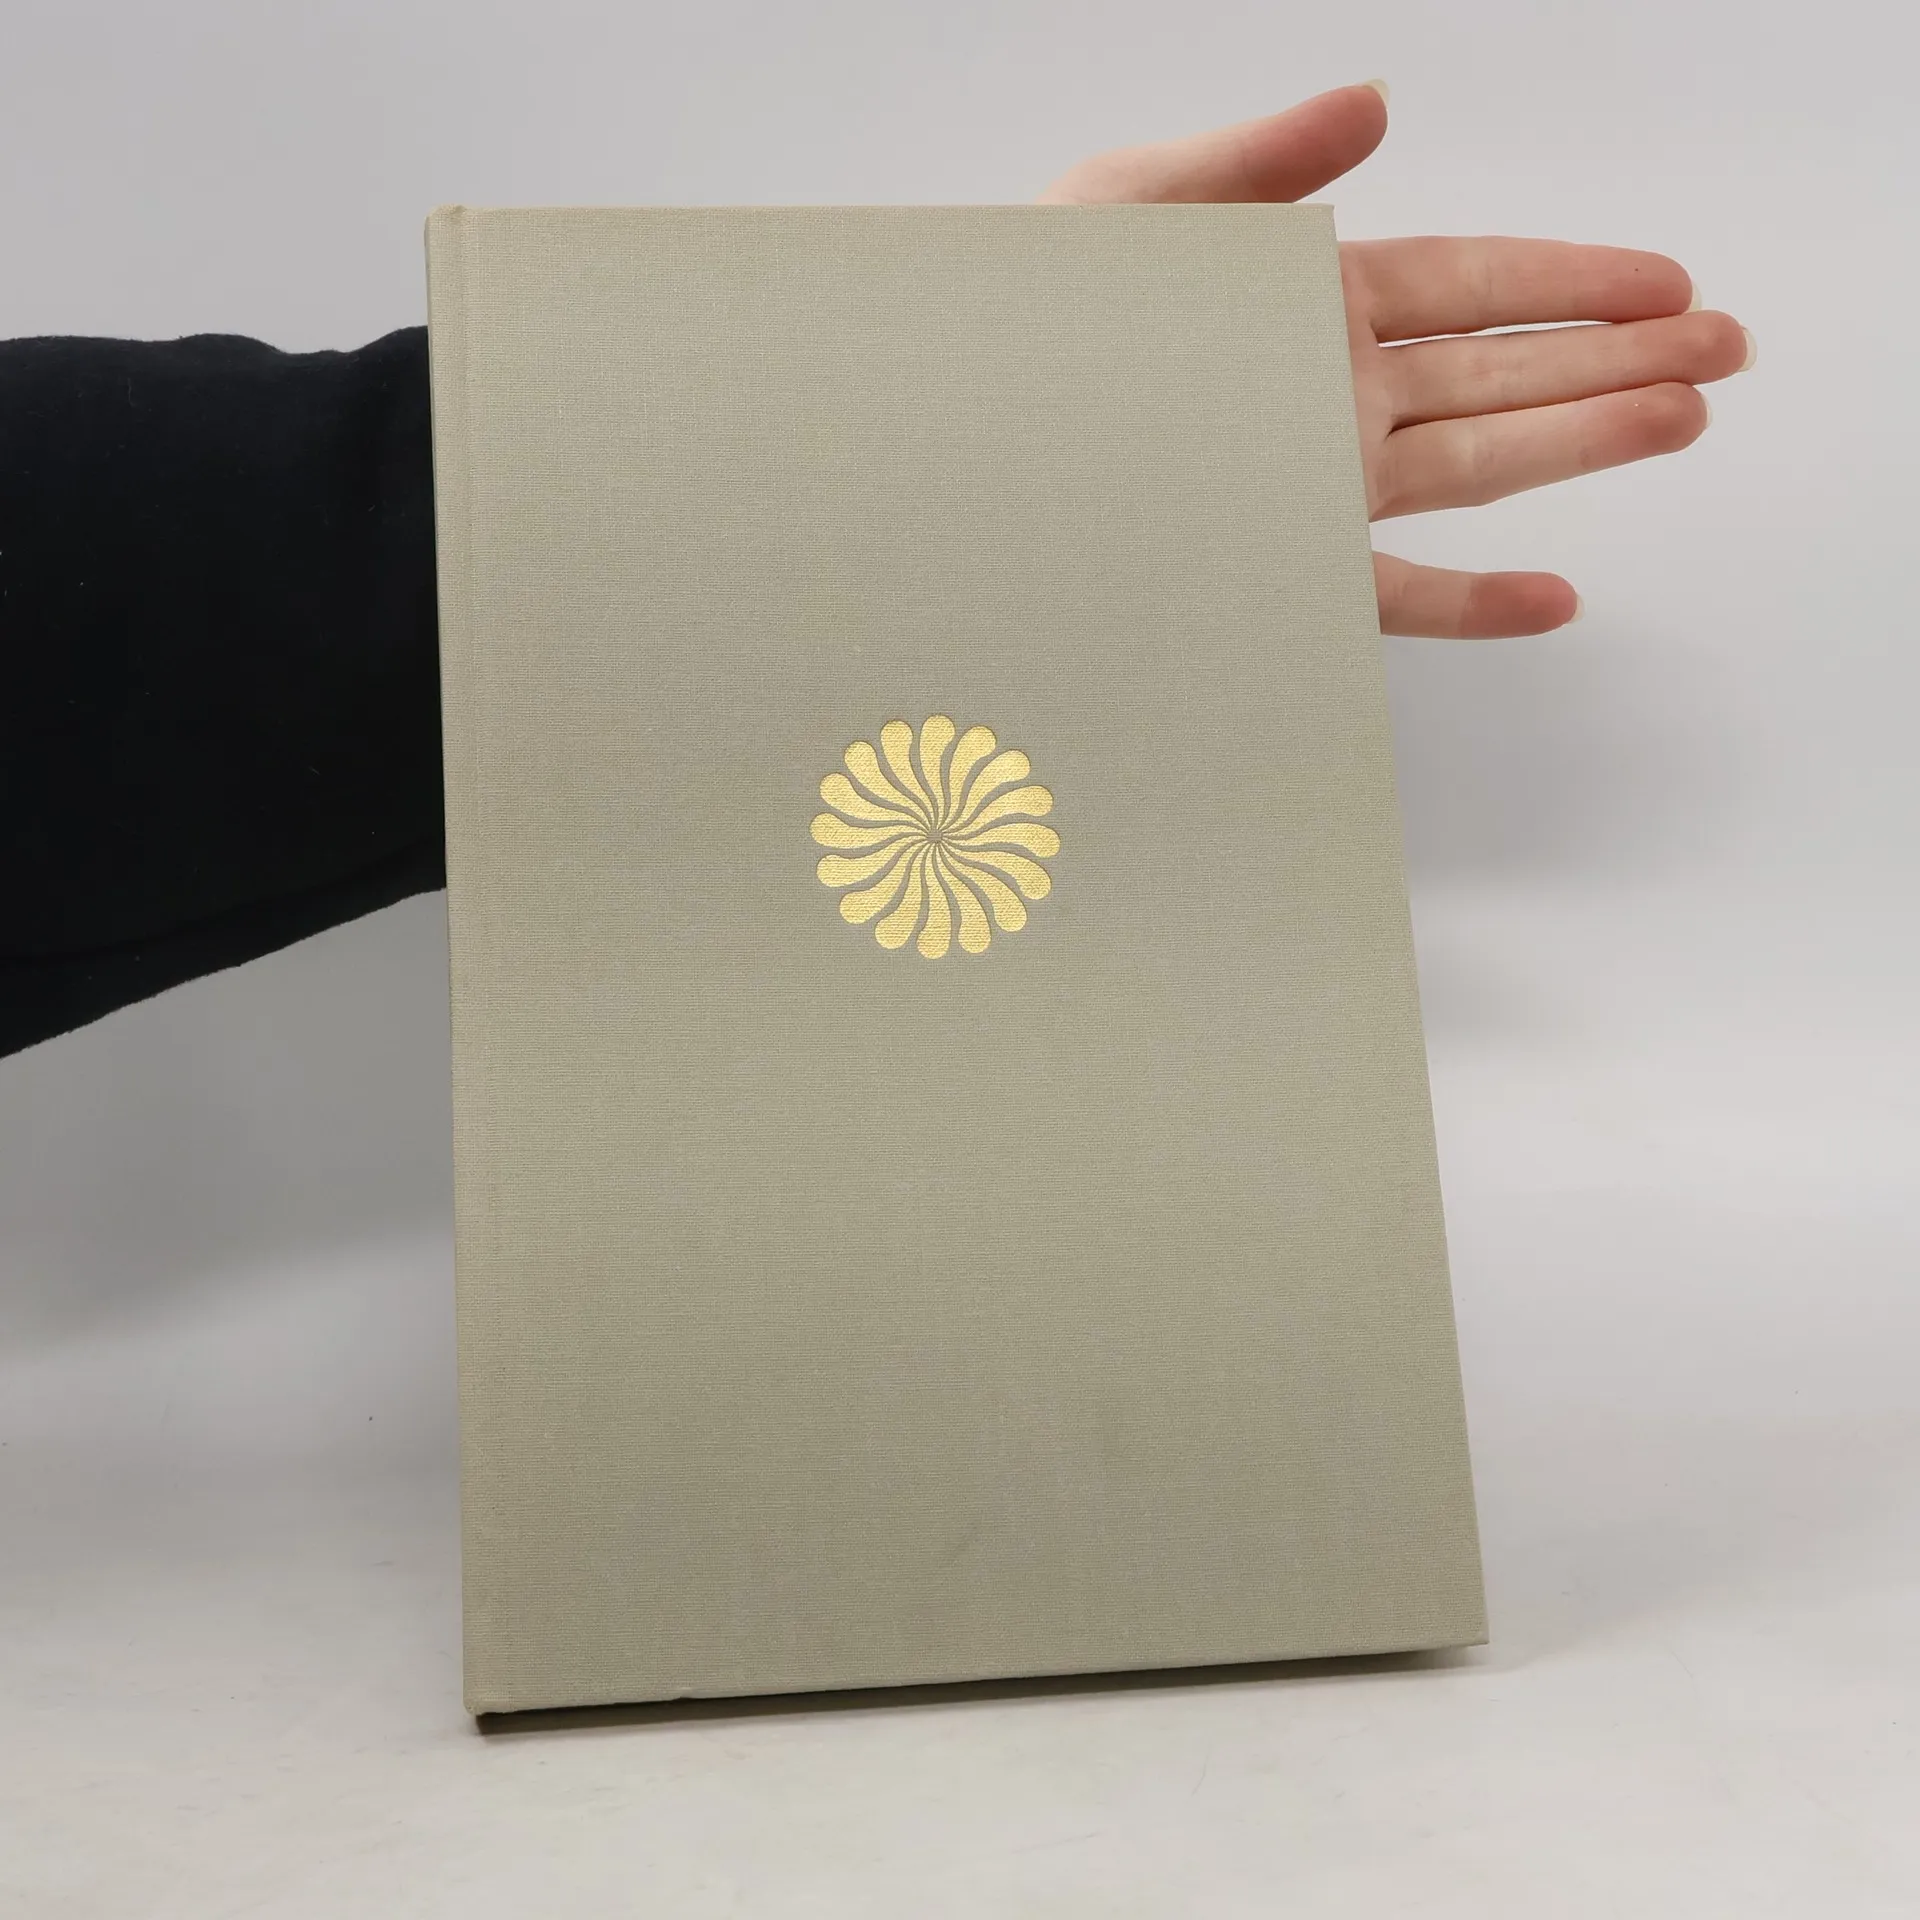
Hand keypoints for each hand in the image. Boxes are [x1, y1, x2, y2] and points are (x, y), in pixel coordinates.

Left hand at [1040, 85, 1753, 637]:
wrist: (958, 453)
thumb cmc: (1028, 323)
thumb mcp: (1130, 206)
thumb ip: (1257, 163)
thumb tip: (1375, 107)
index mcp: (1302, 304)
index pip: (1470, 281)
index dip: (1572, 274)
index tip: (1665, 277)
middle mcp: (1324, 396)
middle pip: (1503, 370)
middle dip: (1619, 355)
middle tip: (1729, 344)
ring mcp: (1308, 488)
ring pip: (1480, 465)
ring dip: (1585, 441)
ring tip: (1688, 416)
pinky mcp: (1279, 571)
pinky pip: (1395, 594)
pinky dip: (1475, 602)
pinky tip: (1550, 599)